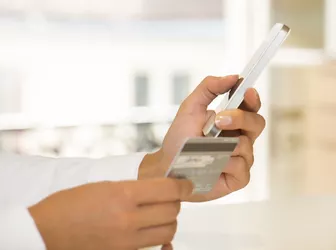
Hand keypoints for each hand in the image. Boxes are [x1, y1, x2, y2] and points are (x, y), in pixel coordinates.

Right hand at [28, 179, 192, 249]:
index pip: (168, 189)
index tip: (187, 184)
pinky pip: (154, 248)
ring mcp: (126, 242)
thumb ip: (134, 188)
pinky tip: (155, 233)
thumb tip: (161, 189)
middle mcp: (128, 219)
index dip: (183, 185)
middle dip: (176, 202)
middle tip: (170, 197)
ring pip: (168, 231)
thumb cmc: (69, 205)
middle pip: (172, 211)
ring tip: (160, 214)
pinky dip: (160, 241)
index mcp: (122, 194)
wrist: (46, 232)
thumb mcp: (105, 186)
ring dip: (169, 221)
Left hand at [140, 75, 264, 201]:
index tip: (247, 91)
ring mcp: (242, 158)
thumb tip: (232, 77)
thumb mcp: (190, 107)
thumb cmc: (180, 139)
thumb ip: (209, 88)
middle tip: (219, 120)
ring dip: (224, 144)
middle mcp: (241, 139)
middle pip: (257, 123)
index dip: (253, 99)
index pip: (251, 107)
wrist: (168, 166)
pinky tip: (211, 165)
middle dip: (240, 118)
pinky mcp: (239, 177)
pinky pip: (241, 166)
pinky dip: (224, 163)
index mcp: (233, 121)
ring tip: (204, 148)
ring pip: (246, 146)